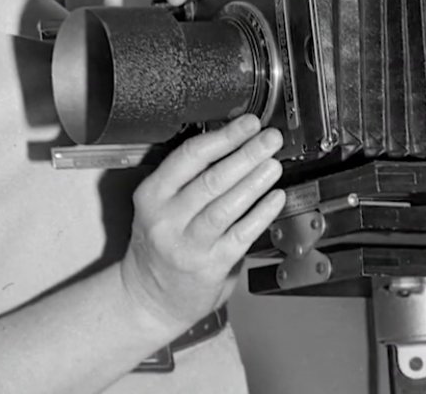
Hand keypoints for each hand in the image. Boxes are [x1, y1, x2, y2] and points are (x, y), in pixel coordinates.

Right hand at [119, 114, 286, 336]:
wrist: (150, 299)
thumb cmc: (159, 248)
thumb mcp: (159, 209)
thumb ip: (188, 183)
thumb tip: (234, 149)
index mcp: (151, 196)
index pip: (189, 157)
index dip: (223, 138)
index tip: (246, 125)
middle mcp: (167, 219)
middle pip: (212, 179)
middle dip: (246, 154)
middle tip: (269, 139)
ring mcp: (189, 244)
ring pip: (226, 205)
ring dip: (255, 181)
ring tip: (273, 164)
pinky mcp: (210, 266)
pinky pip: (241, 234)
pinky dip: (261, 213)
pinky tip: (275, 198)